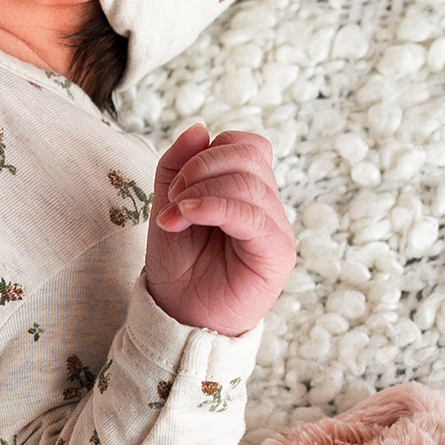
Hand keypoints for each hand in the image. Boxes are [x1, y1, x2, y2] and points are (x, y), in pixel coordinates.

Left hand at [142, 125, 293, 338]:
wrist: (179, 316)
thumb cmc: (178, 266)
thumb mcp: (168, 205)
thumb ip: (177, 166)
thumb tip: (199, 129)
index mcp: (246, 191)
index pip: (244, 145)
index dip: (207, 153)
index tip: (175, 186)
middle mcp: (266, 205)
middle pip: (248, 155)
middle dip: (201, 167)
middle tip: (173, 199)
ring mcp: (275, 228)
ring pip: (249, 181)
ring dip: (202, 189)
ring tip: (174, 216)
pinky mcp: (276, 252)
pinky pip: (253, 215)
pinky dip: (215, 206)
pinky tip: (187, 214)